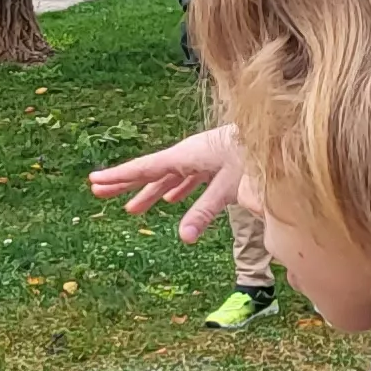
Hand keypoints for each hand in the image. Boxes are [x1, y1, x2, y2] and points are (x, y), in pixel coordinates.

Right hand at [87, 124, 244, 240]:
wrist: (276, 133)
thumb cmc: (252, 155)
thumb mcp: (227, 185)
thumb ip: (205, 211)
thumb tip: (184, 237)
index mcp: (184, 156)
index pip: (144, 168)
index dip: (118, 177)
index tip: (93, 181)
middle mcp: (188, 155)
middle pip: (149, 172)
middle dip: (124, 184)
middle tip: (98, 192)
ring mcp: (200, 158)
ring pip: (167, 177)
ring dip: (149, 193)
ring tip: (131, 210)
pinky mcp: (214, 163)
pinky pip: (186, 178)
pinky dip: (175, 189)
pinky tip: (172, 200)